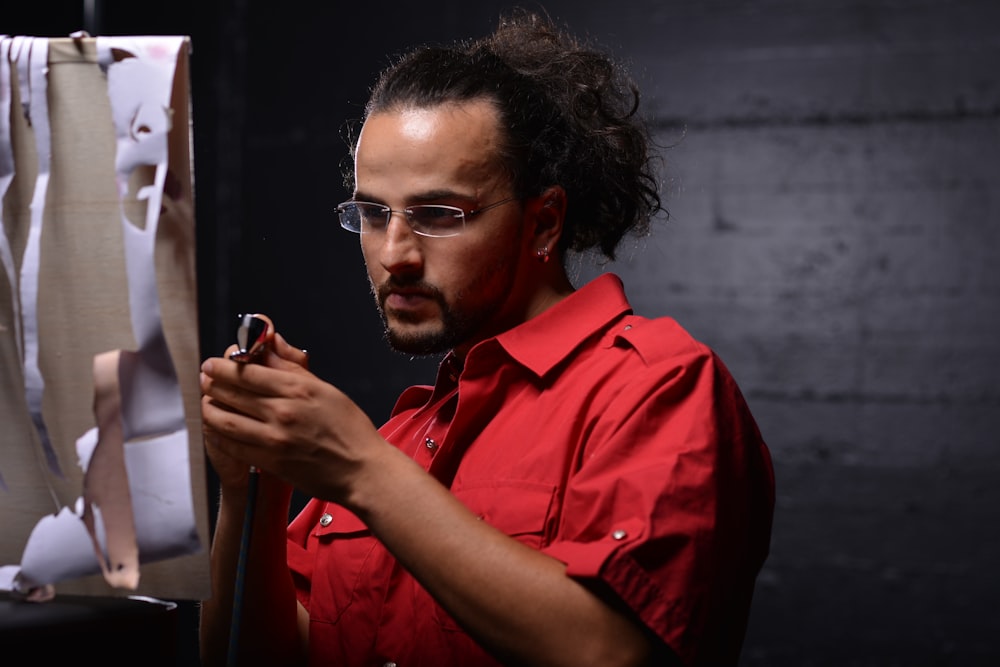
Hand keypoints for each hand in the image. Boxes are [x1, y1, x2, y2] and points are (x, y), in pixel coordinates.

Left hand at [200, 331, 382, 501]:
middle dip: (212, 384)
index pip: (248, 371)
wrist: (361, 469)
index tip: (213, 364)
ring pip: (225, 420)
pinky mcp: (270, 462)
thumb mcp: (326, 389)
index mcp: (298, 388)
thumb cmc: (349, 429)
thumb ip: (293, 367)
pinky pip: (232, 446)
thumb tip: (272, 343)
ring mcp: (274, 439)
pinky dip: (218, 435)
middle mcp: (283, 411)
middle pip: (232, 392)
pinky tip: (216, 429)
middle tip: (205, 380)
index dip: (223, 366)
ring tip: (206, 403)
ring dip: (209, 410)